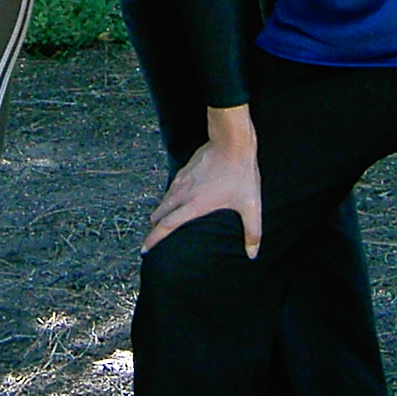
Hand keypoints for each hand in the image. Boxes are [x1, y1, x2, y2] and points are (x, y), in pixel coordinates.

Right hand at [144, 110, 261, 256]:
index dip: (153, 240)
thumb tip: (252, 254)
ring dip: (161, 212)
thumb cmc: (241, 173)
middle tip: (153, 239)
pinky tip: (178, 200)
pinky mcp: (184, 170)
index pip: (167, 226)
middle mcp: (183, 194)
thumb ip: (253, 232)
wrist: (232, 141)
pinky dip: (169, 198)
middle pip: (159, 214)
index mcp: (195, 205)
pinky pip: (171, 188)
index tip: (144, 249)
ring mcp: (182, 180)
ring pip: (164, 200)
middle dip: (154, 228)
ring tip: (164, 221)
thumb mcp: (251, 205)